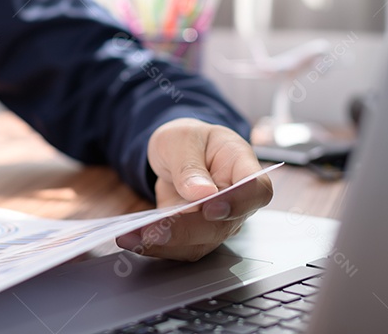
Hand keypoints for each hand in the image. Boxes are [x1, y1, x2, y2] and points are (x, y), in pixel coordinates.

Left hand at [116, 118, 272, 260]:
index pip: (256, 190)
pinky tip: (131, 239)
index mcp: (242, 166)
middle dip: (184, 231)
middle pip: (222, 226)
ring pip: (200, 243)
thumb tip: (202, 193)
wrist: (177, 153)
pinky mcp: (196, 235)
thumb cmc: (189, 140)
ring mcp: (218, 222)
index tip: (210, 208)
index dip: (238, 204)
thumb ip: (190, 165)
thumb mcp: (183, 139)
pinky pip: (180, 248)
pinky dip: (155, 246)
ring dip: (164, 245)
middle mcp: (236, 201)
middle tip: (151, 230)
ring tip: (130, 236)